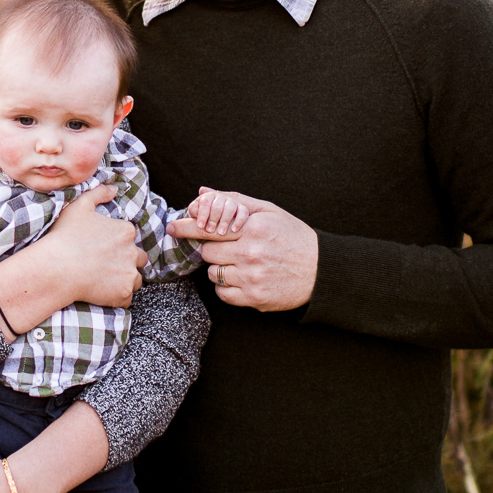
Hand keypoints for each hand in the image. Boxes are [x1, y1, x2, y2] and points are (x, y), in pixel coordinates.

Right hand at [49, 186, 146, 304]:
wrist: (56, 267)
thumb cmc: (66, 236)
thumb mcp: (79, 206)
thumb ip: (99, 193)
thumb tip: (114, 188)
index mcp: (125, 231)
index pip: (130, 238)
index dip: (117, 244)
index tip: (102, 249)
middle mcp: (132, 252)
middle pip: (139, 259)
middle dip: (127, 262)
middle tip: (105, 265)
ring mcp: (129, 274)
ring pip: (136, 279)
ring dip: (125, 280)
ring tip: (104, 280)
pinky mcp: (123, 293)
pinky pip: (126, 298)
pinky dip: (117, 297)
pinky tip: (101, 293)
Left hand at [180, 197, 318, 310]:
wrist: (321, 270)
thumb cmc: (293, 237)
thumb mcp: (268, 211)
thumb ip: (234, 201)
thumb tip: (202, 193)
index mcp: (253, 228)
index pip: (208, 227)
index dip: (187, 227)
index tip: (172, 227)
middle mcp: (251, 253)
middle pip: (207, 252)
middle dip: (211, 248)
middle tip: (227, 247)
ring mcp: (252, 278)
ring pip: (213, 273)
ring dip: (220, 267)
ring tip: (240, 262)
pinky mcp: (254, 298)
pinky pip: (223, 293)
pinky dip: (227, 286)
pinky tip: (242, 278)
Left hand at [184, 187, 251, 237]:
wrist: (227, 216)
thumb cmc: (207, 217)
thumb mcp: (199, 212)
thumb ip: (195, 210)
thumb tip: (187, 210)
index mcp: (208, 197)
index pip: (205, 202)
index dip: (202, 214)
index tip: (200, 226)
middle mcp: (221, 198)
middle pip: (217, 205)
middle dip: (212, 219)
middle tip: (209, 230)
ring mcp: (233, 203)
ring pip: (230, 207)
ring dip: (224, 221)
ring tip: (220, 233)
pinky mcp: (242, 209)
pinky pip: (243, 212)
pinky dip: (238, 220)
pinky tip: (234, 230)